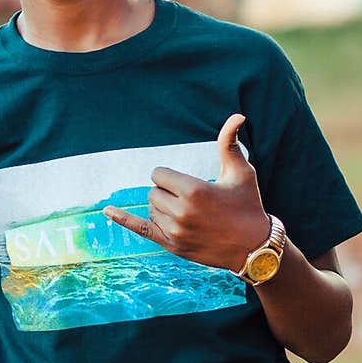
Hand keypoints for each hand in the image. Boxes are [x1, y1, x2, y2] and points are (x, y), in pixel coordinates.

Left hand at [102, 113, 270, 273]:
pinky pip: (140, 229)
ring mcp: (174, 231)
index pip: (159, 174)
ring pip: (151, 208)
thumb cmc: (248, 205)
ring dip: (163, 207)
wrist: (253, 247)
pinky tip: (107, 211)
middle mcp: (181, 211)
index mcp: (194, 190)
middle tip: (192, 201)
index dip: (171, 177)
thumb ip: (230, 143)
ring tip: (189, 214)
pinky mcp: (172, 246)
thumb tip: (238, 116)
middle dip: (168, 192)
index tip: (187, 184)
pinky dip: (123, 219)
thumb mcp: (242, 172)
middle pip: (153, 191)